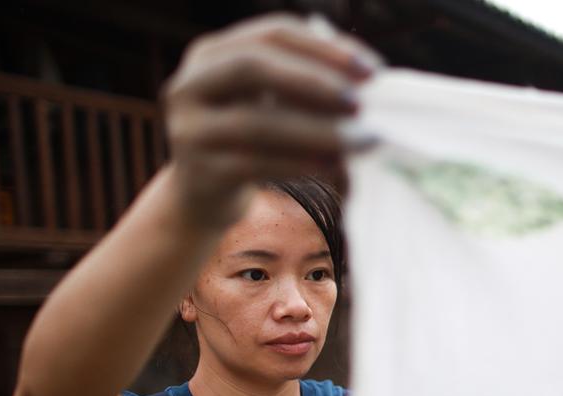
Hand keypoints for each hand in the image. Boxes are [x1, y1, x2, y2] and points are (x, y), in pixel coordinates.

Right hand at [162, 14, 381, 232]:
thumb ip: (304, 80)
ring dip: (316, 131)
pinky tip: (334, 166)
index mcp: (210, 53)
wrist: (202, 196)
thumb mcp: (265, 101)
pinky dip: (300, 164)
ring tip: (359, 141)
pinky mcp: (200, 173)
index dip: (324, 48)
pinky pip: (256, 165)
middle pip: (252, 67)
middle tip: (360, 104)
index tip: (372, 70)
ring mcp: (189, 130)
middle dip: (314, 82)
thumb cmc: (248, 139)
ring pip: (257, 123)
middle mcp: (189, 84)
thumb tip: (368, 76)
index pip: (272, 32)